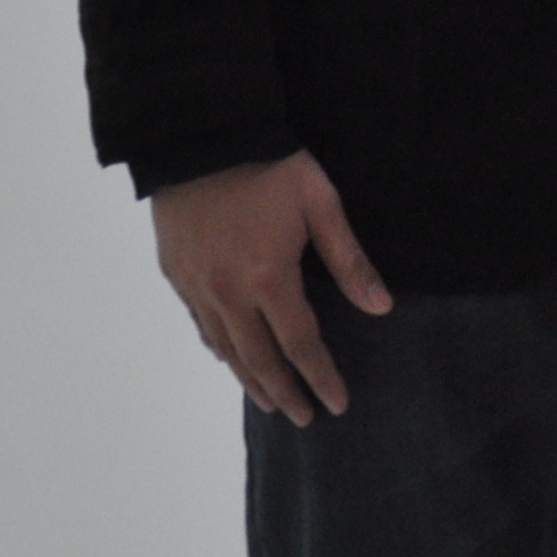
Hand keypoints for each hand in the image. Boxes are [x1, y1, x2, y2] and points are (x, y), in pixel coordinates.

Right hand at [151, 151, 388, 423]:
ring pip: (225, 350)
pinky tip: (231, 360)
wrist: (201, 138)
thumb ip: (349, 260)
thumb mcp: (321, 204)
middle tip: (305, 418)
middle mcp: (227, 293)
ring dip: (250, 379)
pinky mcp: (175, 275)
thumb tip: (381, 307)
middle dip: (285, 393)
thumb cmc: (271, 166)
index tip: (338, 404)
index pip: (301, 345)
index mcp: (269, 278)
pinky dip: (220, 350)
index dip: (320, 378)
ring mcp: (197, 287)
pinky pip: (200, 326)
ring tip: (270, 402)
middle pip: (260, 359)